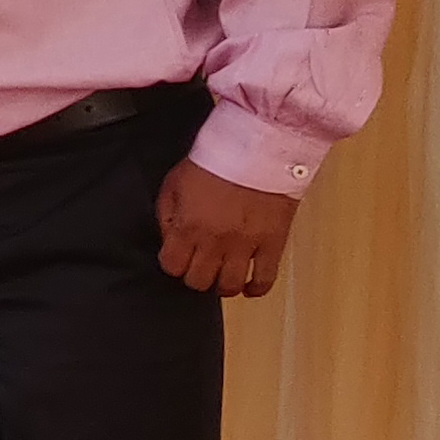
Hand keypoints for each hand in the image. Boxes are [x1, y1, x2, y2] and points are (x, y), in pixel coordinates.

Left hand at [157, 161, 299, 296]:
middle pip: (198, 281)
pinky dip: (256, 289)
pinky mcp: (273, 244)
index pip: (172, 266)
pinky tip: (249, 286)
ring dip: (222, 285)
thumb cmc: (213, 163)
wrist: (257, 151)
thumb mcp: (174, 184)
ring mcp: (246, 246)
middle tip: (200, 265)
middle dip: (195, 275)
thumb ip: (167, 216)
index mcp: (189, 226)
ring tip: (223, 275)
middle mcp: (215, 242)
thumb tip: (170, 241)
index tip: (177, 256)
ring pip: (229, 286)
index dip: (173, 263)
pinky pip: (265, 280)